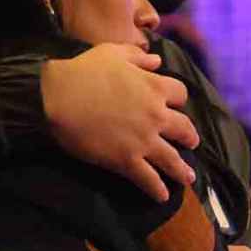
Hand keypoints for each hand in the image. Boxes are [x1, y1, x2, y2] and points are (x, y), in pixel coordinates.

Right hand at [42, 45, 198, 202]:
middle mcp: (156, 115)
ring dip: (181, 170)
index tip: (175, 105)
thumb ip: (138, 56)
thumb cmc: (82, 72)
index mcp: (154, 87)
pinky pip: (148, 178)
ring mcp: (144, 140)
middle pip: (184, 128)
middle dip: (189, 137)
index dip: (178, 100)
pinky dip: (156, 189)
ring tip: (188, 178)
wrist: (58, 98)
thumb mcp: (112, 53)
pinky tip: (162, 196)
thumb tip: (157, 60)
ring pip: (172, 158)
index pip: (180, 94)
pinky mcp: (127, 160)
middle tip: (191, 142)